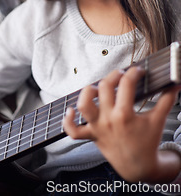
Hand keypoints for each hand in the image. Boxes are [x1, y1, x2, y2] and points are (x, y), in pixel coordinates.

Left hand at [63, 66, 180, 182]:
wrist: (140, 167)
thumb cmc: (148, 142)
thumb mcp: (158, 120)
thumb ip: (167, 100)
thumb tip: (176, 84)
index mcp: (125, 115)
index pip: (127, 84)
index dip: (133, 72)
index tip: (138, 71)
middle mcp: (109, 120)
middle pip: (105, 87)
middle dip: (113, 76)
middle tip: (122, 75)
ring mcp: (98, 128)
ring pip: (84, 105)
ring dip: (87, 92)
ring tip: (98, 87)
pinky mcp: (91, 136)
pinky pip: (73, 131)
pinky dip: (68, 121)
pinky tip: (71, 110)